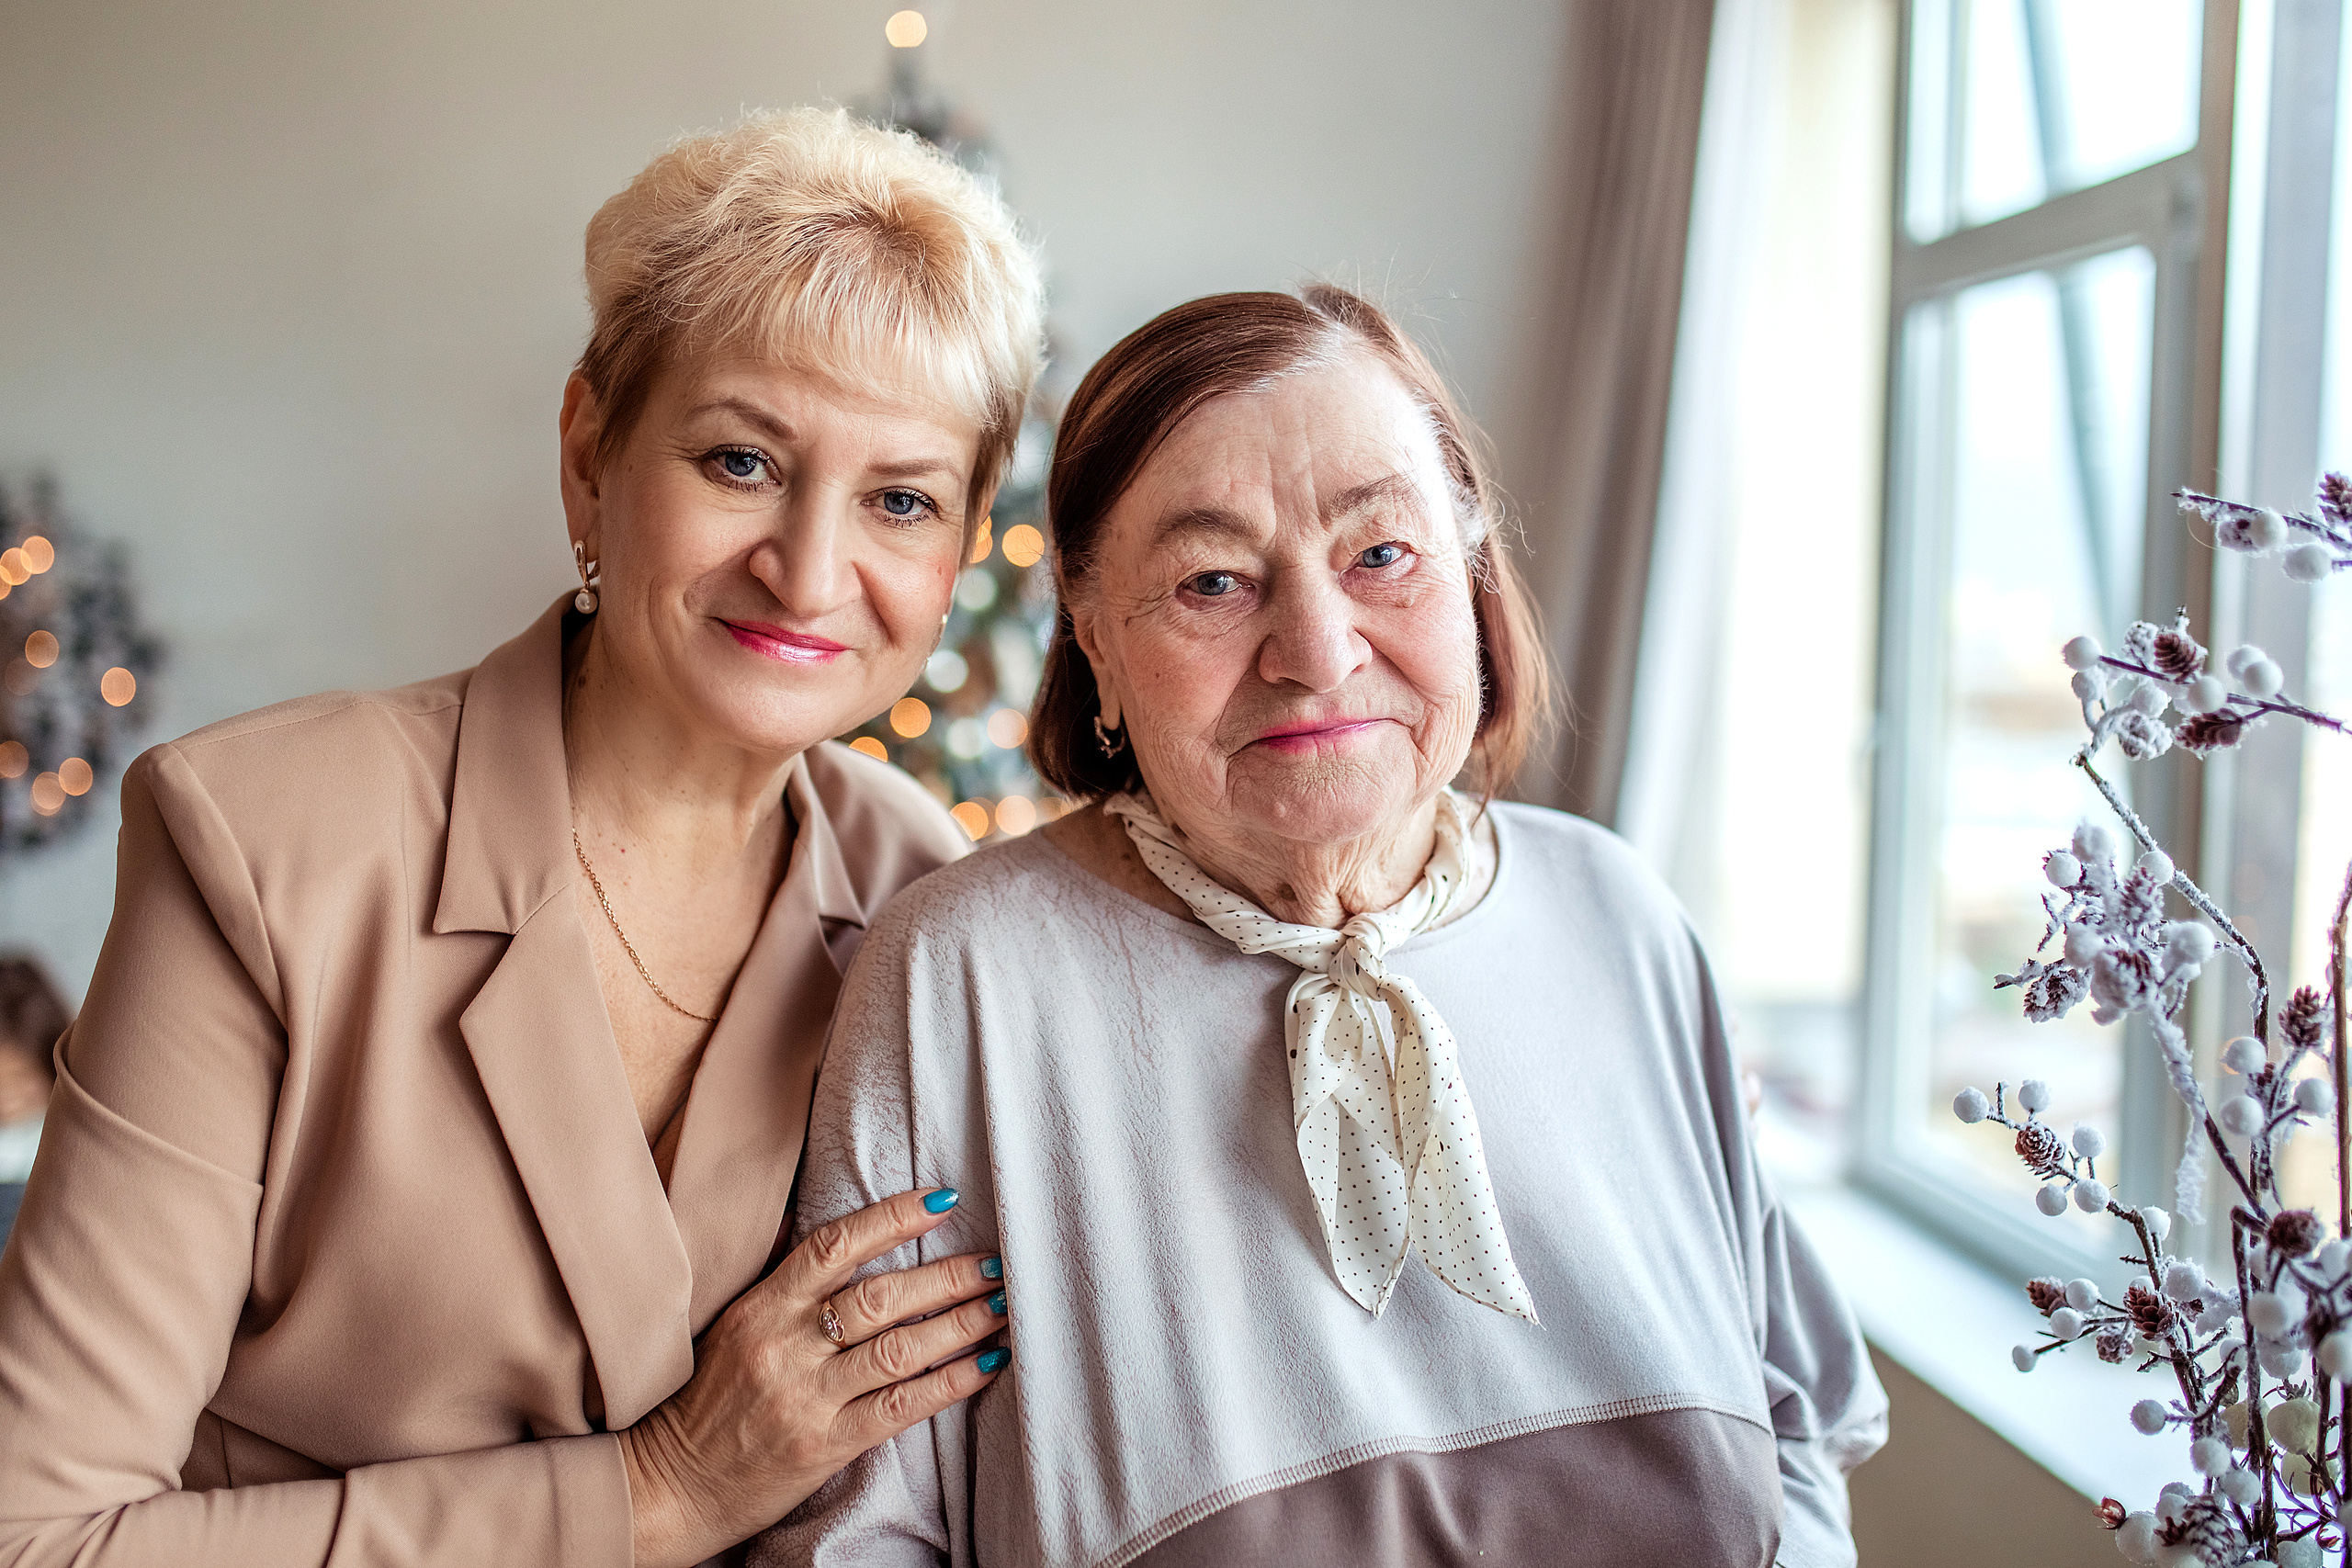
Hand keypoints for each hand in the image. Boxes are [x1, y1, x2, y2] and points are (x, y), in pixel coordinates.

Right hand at [618, 1187, 1007, 1567]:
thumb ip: (783, 1281)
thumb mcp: (735, 1326)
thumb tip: (822, 1224)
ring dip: (961, 1323)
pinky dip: (950, 1383)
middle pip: (881, 1296)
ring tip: (1003, 1307)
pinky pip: (900, 1406)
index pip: (834, 1246)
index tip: (942, 1201)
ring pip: (899, 1348)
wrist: (672, 1484)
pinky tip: (985, 1365)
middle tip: (996, 1263)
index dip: (892, 1218)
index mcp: (762, 1306)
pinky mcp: (825, 1444)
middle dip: (948, 1276)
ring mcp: (806, 1396)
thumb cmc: (711, 1400)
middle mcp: (785, 1345)